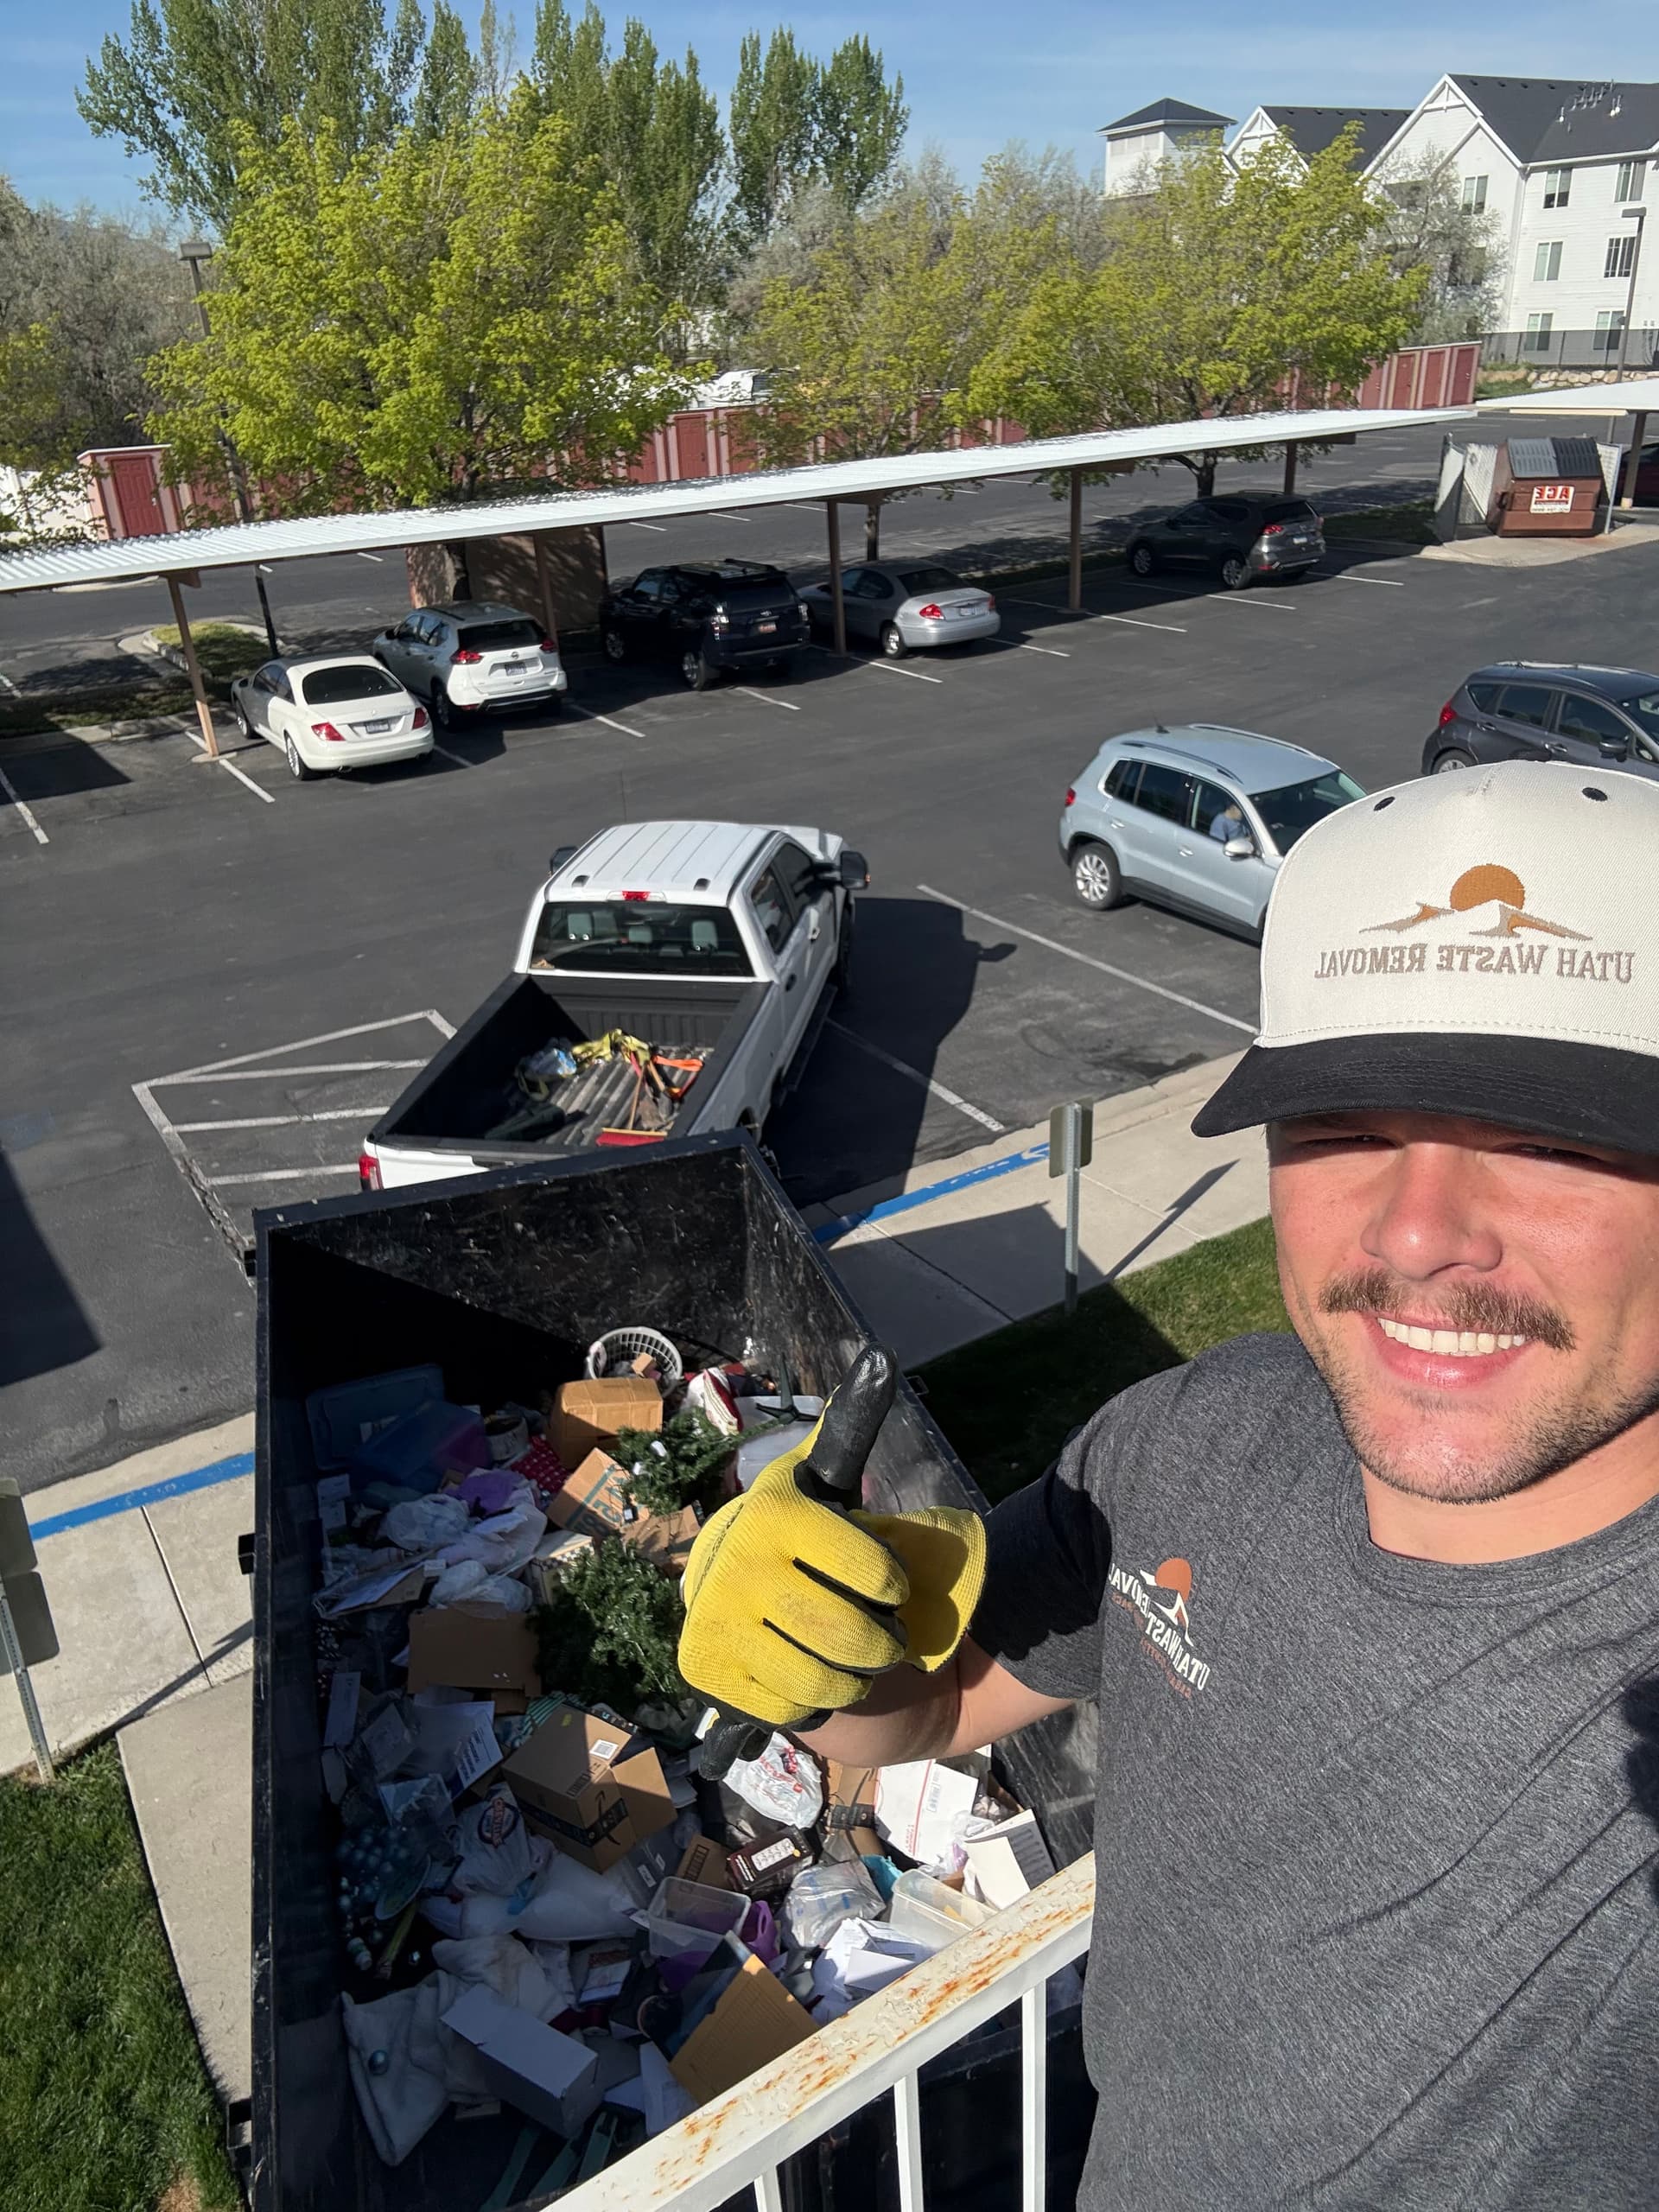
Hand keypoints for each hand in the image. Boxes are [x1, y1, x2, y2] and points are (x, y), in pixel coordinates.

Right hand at [678, 1346, 985, 1736]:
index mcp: (776, 1511)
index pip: (878, 1573)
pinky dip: (810, 1703)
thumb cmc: (808, 1547)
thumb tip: (881, 1358)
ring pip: (825, 1679)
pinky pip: (789, 1708)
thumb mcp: (828, 1488)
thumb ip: (850, 1433)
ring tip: (849, 1661)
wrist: (756, 1610)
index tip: (888, 1584)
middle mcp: (737, 1560)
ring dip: (852, 1679)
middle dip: (881, 1645)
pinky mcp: (706, 1674)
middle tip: (881, 1638)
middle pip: (852, 1634)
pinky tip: (803, 1678)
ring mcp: (714, 1619)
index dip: (895, 1588)